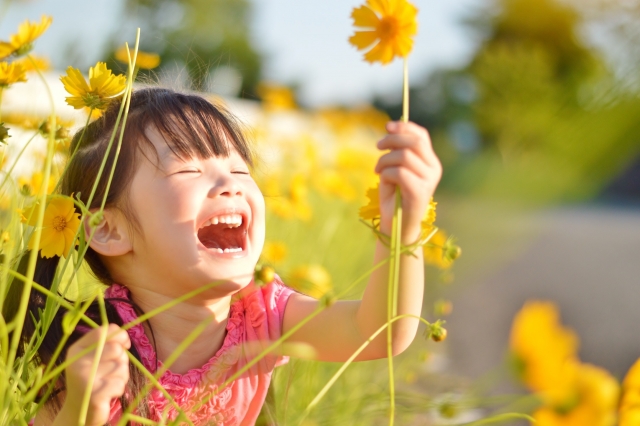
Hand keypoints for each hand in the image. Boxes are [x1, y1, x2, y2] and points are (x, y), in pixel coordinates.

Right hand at [57, 324, 130, 425]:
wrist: (78, 412)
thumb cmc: (93, 380)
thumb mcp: (94, 358)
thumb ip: (108, 344)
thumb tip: (125, 338)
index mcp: (76, 350)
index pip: (103, 331)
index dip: (120, 335)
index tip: (124, 344)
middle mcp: (77, 362)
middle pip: (116, 349)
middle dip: (122, 359)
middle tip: (112, 371)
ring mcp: (84, 379)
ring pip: (120, 367)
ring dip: (121, 376)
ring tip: (107, 383)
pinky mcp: (94, 395)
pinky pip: (120, 383)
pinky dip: (119, 389)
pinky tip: (107, 394)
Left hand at [375, 121, 441, 242]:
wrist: (396, 225)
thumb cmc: (394, 196)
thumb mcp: (395, 168)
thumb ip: (397, 151)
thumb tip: (391, 129)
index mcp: (430, 162)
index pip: (421, 136)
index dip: (404, 127)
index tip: (387, 126)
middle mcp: (434, 170)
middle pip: (414, 142)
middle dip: (392, 140)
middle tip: (377, 147)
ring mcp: (429, 181)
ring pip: (404, 156)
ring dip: (384, 161)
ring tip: (377, 170)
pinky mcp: (420, 192)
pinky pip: (399, 172)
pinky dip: (386, 174)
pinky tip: (383, 181)